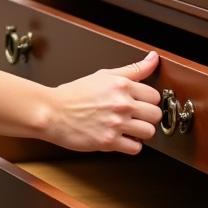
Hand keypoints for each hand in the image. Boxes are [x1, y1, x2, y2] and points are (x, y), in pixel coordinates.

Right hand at [45, 51, 162, 154]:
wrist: (52, 112)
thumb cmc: (74, 94)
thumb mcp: (104, 75)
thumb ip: (132, 69)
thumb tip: (153, 58)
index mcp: (122, 85)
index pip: (154, 95)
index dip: (148, 100)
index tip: (141, 103)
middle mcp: (121, 104)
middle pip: (155, 114)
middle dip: (147, 116)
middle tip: (136, 116)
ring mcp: (116, 124)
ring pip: (149, 132)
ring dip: (141, 132)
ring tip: (129, 128)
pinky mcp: (109, 142)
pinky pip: (136, 148)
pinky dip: (131, 145)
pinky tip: (122, 138)